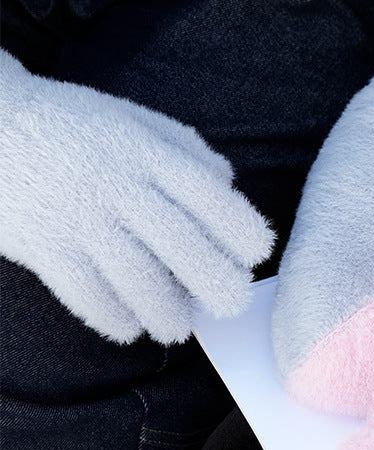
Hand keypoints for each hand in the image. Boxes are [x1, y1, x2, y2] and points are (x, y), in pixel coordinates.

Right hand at [0, 50, 273, 343]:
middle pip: (179, 242)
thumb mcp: (133, 121)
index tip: (256, 254)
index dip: (239, 229)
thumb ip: (184, 148)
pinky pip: (84, 293)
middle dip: (215, 281)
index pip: (206, 194)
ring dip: (165, 311)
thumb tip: (228, 185)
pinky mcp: (41, 244)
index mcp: (144, 152)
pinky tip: (129, 327)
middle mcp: (116, 184)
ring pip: (135, 277)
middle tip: (230, 304)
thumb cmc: (75, 128)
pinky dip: (112, 317)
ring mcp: (77, 216)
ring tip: (177, 328)